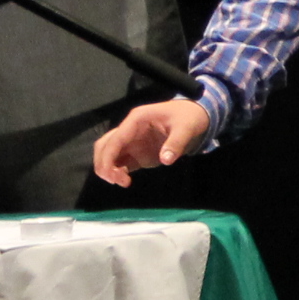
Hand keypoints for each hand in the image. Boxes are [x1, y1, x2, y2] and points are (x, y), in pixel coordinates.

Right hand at [91, 97, 212, 186]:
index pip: (116, 138)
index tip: (110, 174)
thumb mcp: (186, 128)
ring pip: (109, 154)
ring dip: (108, 169)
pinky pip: (120, 162)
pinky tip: (125, 181)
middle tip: (115, 180)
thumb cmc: (188, 118)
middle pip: (105, 145)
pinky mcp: (137, 153)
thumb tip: (166, 160)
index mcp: (137, 120)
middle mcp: (129, 130)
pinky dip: (117, 172)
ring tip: (123, 182)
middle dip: (103, 163)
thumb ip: (176, 143)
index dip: (108, 156)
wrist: (195, 117)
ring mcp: (132, 142)